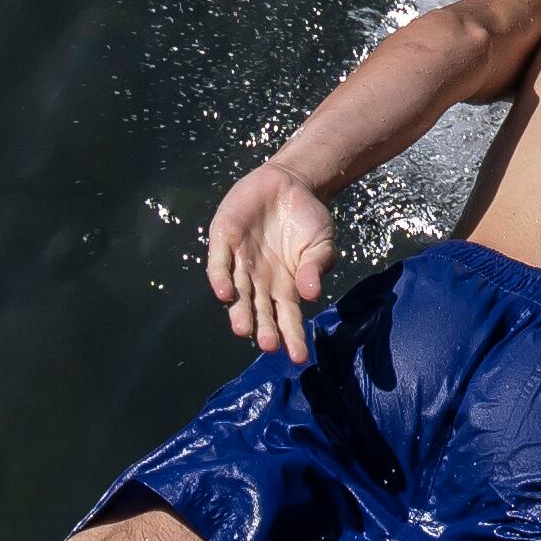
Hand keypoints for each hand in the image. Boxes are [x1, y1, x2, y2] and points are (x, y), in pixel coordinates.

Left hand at [205, 162, 335, 364]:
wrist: (289, 183)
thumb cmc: (307, 220)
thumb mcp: (321, 243)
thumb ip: (316, 267)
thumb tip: (312, 292)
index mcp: (285, 287)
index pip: (287, 318)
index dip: (292, 337)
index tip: (298, 357)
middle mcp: (260, 282)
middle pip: (260, 312)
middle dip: (263, 329)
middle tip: (268, 344)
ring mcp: (241, 263)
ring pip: (239, 294)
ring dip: (240, 311)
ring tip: (244, 329)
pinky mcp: (224, 241)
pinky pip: (219, 263)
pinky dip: (220, 278)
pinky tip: (225, 292)